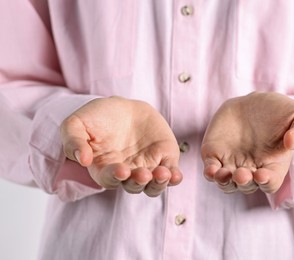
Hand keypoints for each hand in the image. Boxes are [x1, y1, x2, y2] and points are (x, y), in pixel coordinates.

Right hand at [60, 96, 181, 196]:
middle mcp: (127, 173)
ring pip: (153, 184)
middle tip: (143, 174)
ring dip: (159, 183)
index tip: (120, 170)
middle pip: (134, 185)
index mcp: (104, 169)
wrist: (122, 107)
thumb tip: (82, 159)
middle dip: (138, 181)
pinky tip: (175, 175)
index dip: (115, 177)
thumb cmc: (96, 118)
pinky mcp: (164, 158)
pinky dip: (174, 177)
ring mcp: (147, 166)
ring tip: (163, 174)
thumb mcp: (76, 124)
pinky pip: (170, 172)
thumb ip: (74, 141)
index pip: (110, 179)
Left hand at [201, 92, 293, 193]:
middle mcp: (252, 169)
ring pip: (226, 183)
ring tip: (224, 174)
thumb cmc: (280, 111)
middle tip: (243, 174)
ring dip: (225, 182)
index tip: (262, 175)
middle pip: (247, 186)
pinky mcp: (216, 155)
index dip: (266, 182)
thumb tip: (292, 142)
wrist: (253, 101)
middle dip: (244, 182)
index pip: (270, 183)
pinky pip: (211, 170)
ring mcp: (232, 164)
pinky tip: (212, 170)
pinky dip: (210, 173)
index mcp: (273, 165)